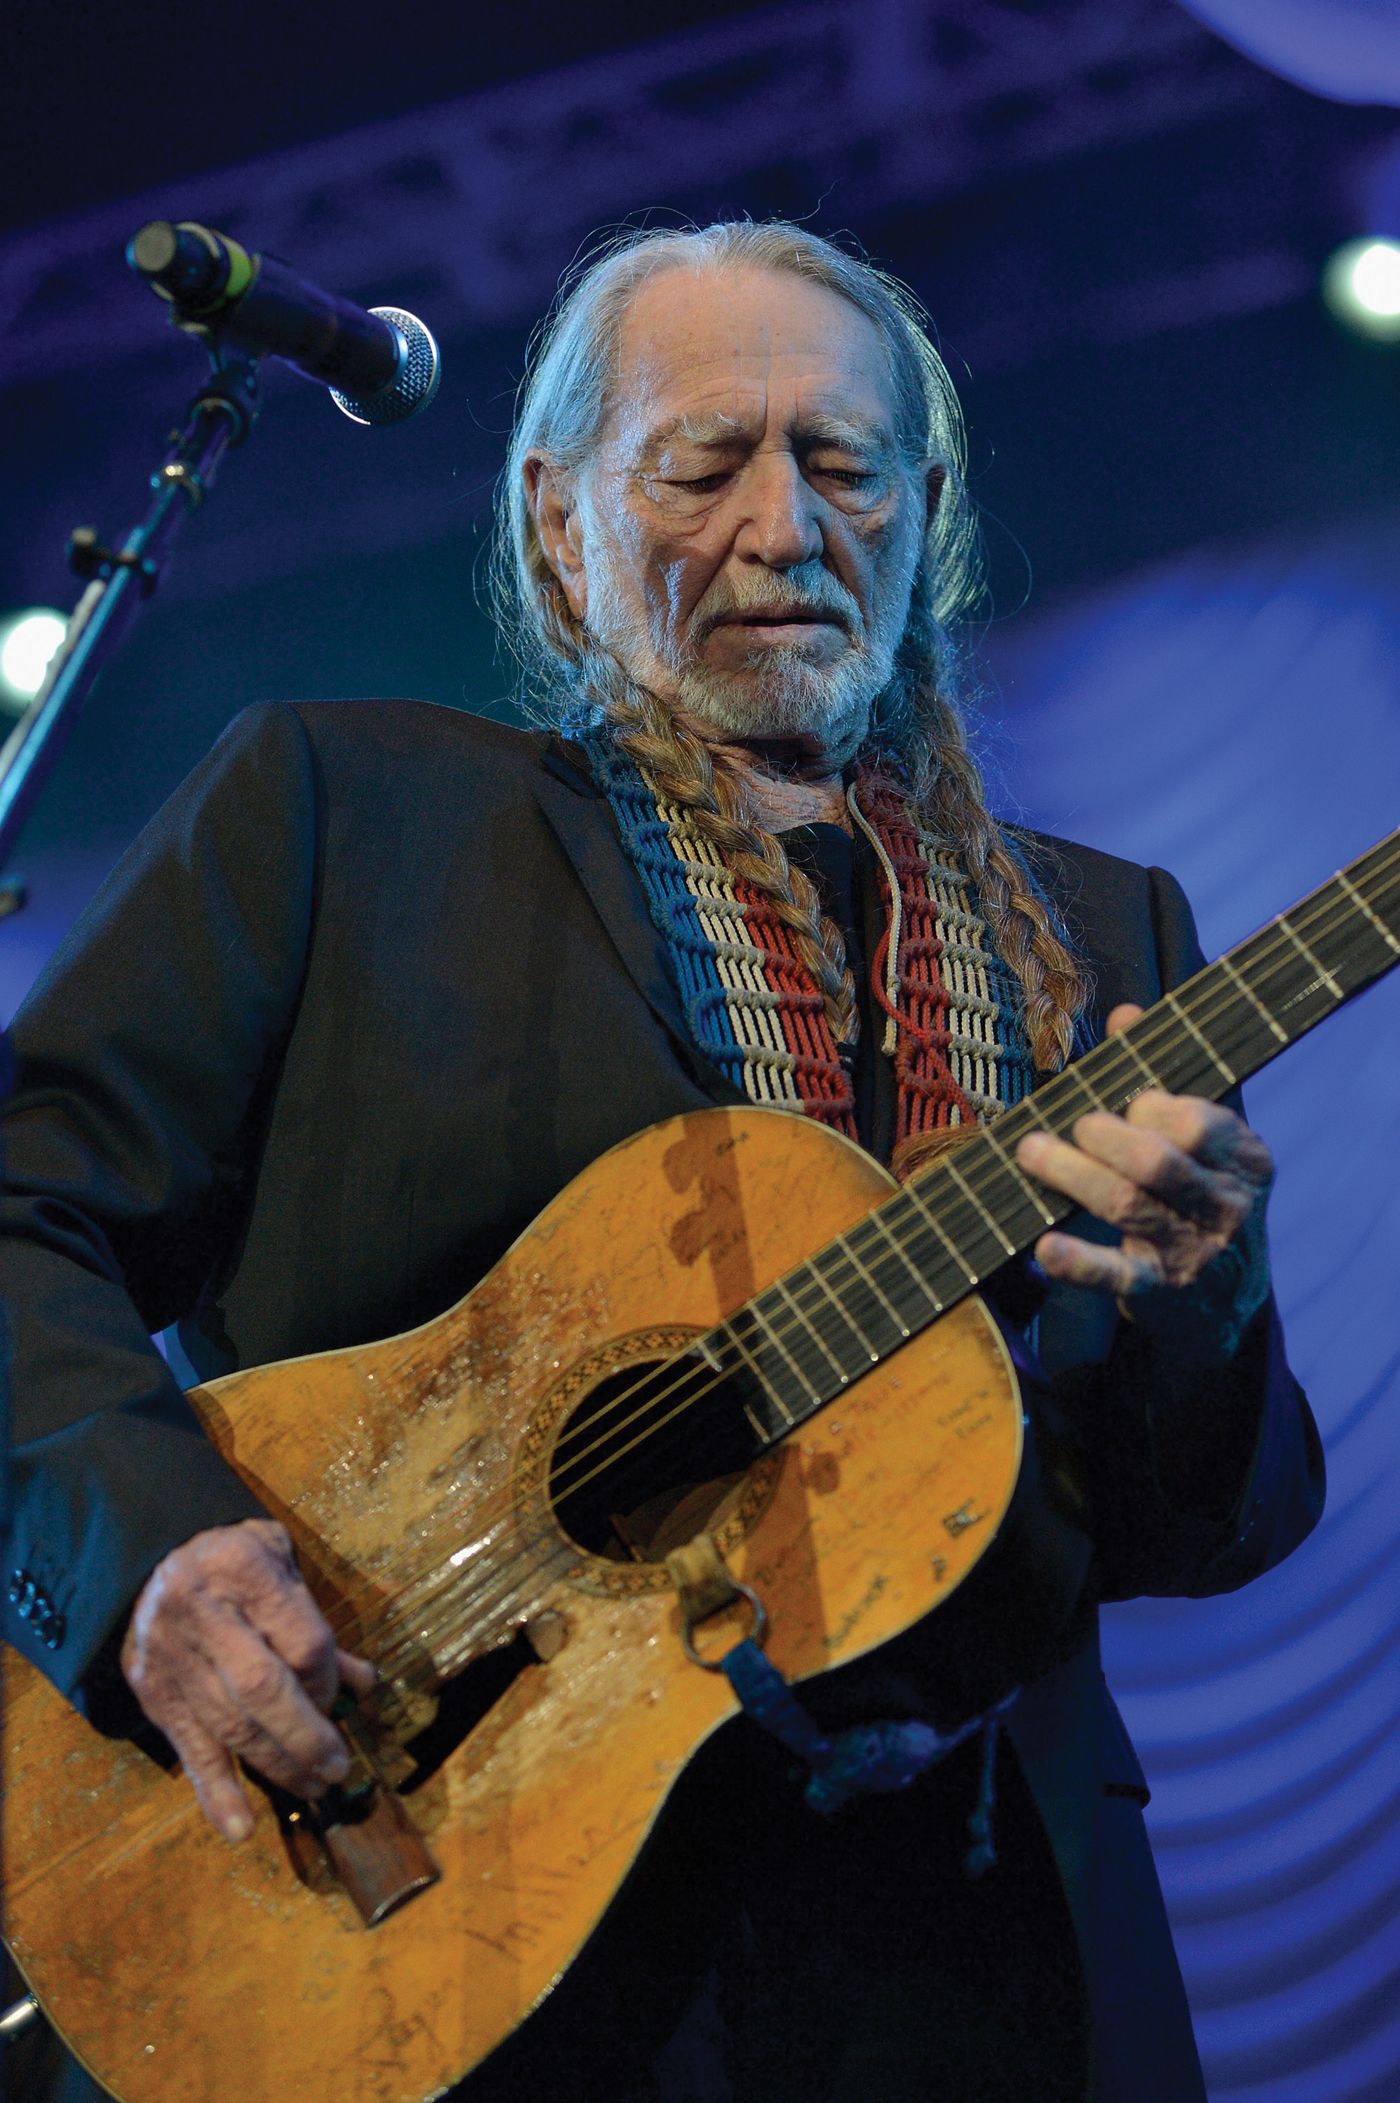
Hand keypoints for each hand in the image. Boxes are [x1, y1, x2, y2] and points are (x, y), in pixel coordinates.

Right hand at [121, 1517, 375, 1843]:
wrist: (149, 1559)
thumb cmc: (232, 1561)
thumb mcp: (280, 1565)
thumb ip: (315, 1622)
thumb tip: (361, 1684)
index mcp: (242, 1568)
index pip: (299, 1640)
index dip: (327, 1679)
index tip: (343, 1696)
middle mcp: (200, 1613)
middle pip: (262, 1689)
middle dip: (306, 1736)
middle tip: (338, 1767)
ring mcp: (171, 1657)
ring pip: (229, 1725)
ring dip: (276, 1765)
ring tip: (314, 1788)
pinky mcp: (153, 1693)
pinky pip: (188, 1747)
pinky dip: (216, 1792)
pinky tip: (241, 1827)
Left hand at [1015, 1004, 1273, 1312]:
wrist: (1226, 1303)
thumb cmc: (1200, 1198)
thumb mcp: (1204, 1144)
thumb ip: (1164, 1079)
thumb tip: (1126, 1015)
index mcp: (1246, 1160)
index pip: (1201, 1123)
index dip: (1152, 1106)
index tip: (1124, 1100)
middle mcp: (1226, 1207)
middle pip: (1156, 1162)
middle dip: (1104, 1136)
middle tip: (1073, 1126)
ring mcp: (1194, 1253)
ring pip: (1126, 1206)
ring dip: (1070, 1174)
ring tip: (1030, 1151)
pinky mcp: (1159, 1292)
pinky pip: (1115, 1275)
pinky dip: (1077, 1262)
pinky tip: (1044, 1247)